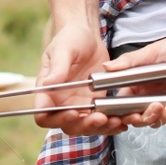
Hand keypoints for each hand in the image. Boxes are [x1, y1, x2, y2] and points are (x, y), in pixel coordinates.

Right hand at [34, 22, 125, 136]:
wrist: (87, 36)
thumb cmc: (70, 39)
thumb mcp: (63, 49)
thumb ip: (57, 67)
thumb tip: (47, 83)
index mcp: (48, 91)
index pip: (43, 114)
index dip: (56, 119)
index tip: (73, 113)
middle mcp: (61, 101)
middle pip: (67, 126)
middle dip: (83, 126)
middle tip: (99, 118)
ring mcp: (78, 104)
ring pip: (85, 127)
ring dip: (99, 128)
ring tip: (115, 121)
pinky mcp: (94, 103)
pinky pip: (100, 120)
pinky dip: (110, 124)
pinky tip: (121, 121)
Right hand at [99, 20, 165, 127]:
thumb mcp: (151, 52)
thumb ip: (129, 62)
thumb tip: (106, 67)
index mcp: (136, 84)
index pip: (123, 104)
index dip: (124, 113)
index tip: (129, 114)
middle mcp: (147, 95)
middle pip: (140, 117)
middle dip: (148, 116)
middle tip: (156, 106)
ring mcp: (163, 102)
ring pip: (159, 121)